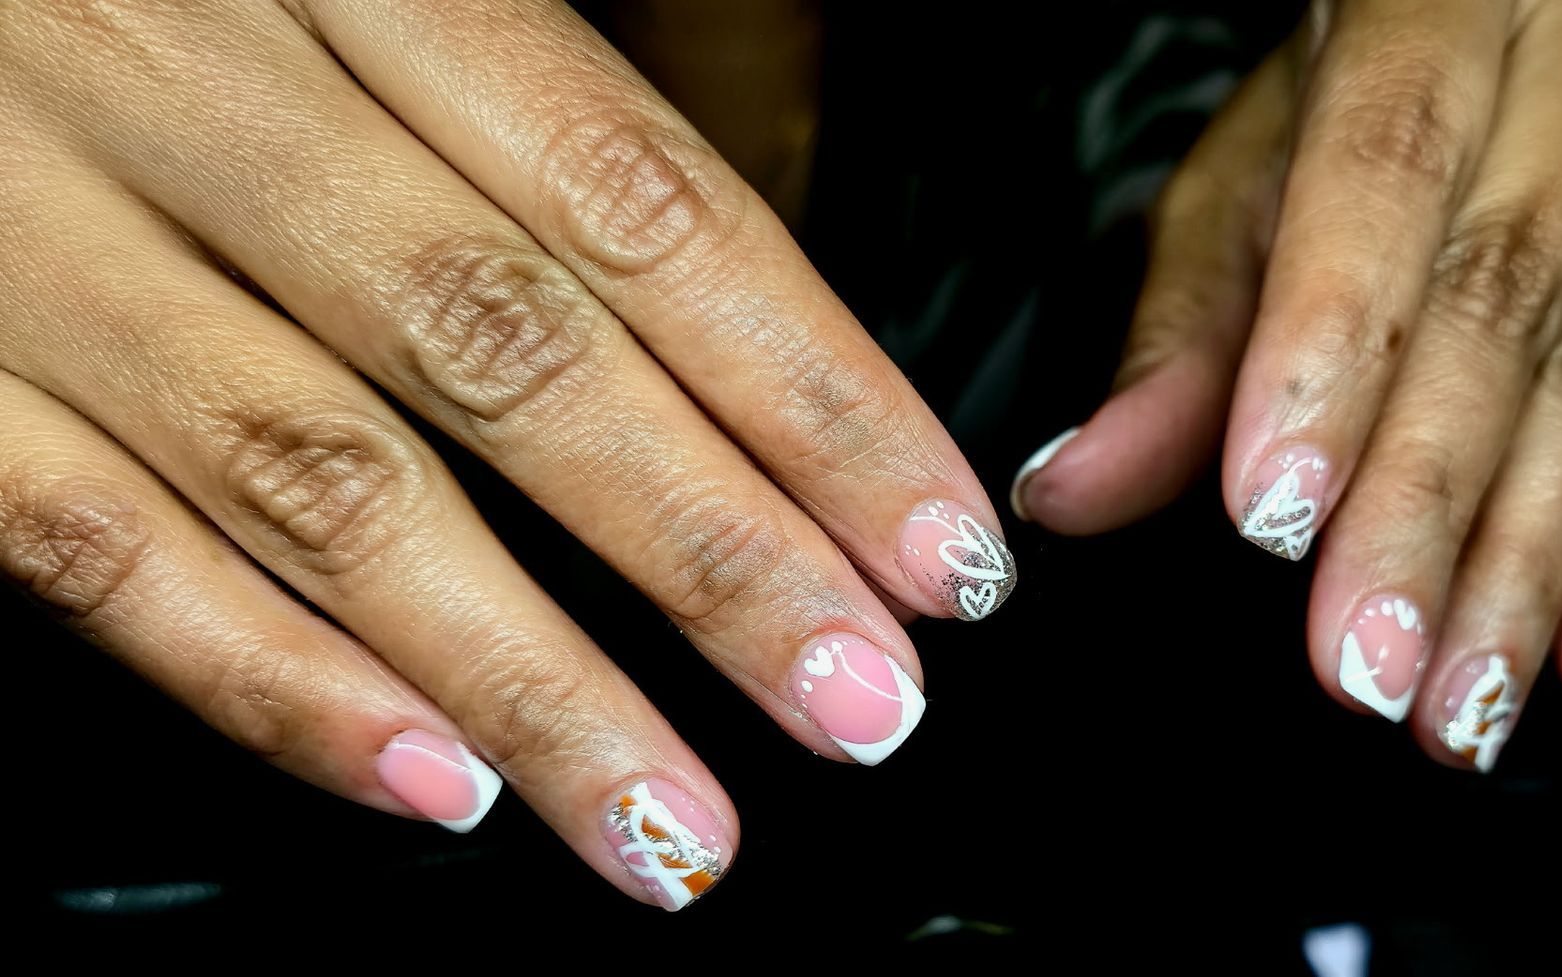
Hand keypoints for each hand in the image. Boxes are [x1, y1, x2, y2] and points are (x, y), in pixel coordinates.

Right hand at [0, 0, 1014, 907]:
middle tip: (860, 707)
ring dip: (533, 681)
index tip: (936, 549)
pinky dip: (275, 681)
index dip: (814, 393)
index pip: (648, 207)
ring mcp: (42, 229)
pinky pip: (98, 545)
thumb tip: (732, 331)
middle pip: (518, 356)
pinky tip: (432, 788)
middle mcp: (207, 89)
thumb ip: (518, 112)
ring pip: (331, 484)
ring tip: (677, 823)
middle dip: (716, 559)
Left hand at [1011, 0, 1561, 767]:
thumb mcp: (1253, 173)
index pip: (1383, 175)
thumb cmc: (1381, 89)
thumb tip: (1079, 485)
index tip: (1277, 513)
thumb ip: (1179, 334)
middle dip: (1423, 505)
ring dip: (1529, 560)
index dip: (1331, 351)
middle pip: (1503, 301)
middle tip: (1363, 658)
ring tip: (1456, 696)